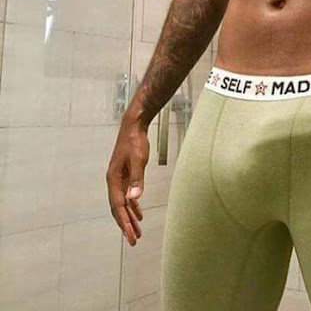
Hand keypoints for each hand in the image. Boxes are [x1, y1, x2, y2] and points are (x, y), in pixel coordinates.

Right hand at [106, 117, 149, 245]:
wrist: (134, 127)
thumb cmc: (135, 142)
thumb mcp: (138, 160)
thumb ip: (137, 179)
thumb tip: (134, 199)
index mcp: (114, 180)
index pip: (118, 207)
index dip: (125, 223)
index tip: (131, 237)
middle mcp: (114, 182)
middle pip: (118, 209)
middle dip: (126, 225)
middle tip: (134, 241)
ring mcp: (119, 179)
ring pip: (123, 204)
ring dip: (130, 218)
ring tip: (137, 232)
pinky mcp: (126, 175)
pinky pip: (127, 196)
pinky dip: (133, 207)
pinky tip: (139, 214)